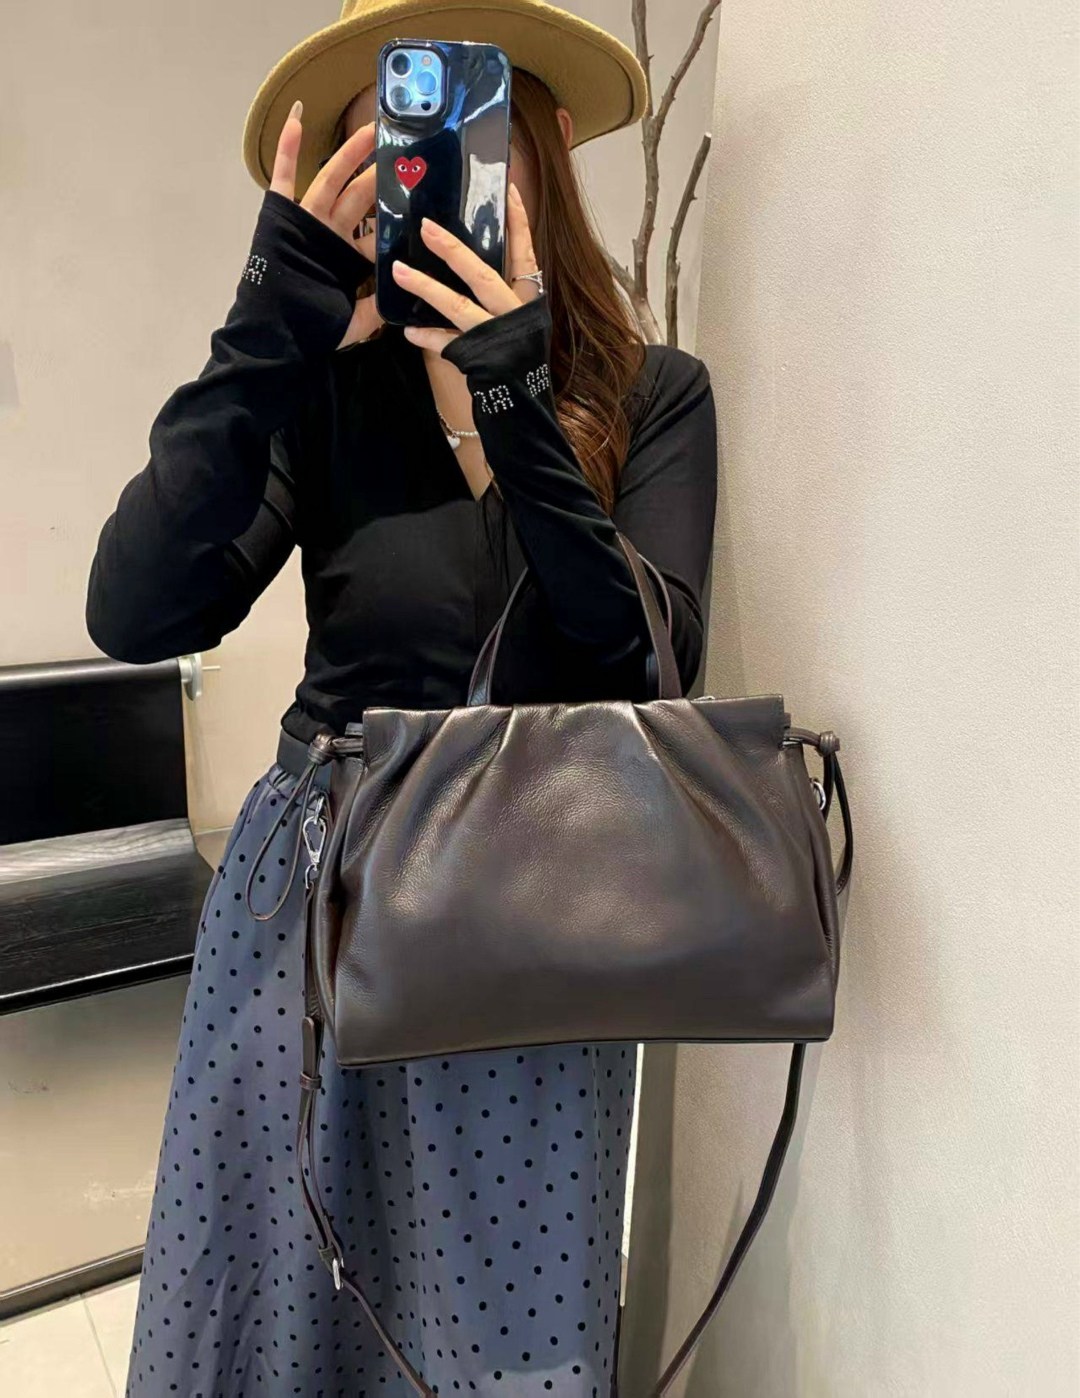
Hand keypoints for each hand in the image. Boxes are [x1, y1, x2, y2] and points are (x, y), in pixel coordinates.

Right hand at [270, 105, 382, 349]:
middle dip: (381, 174)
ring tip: (372, 127)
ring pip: (333, 180)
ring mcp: (307, 222)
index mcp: (347, 256)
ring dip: (351, 154)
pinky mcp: (282, 216)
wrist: (276, 334)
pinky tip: (297, 118)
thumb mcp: (356, 322)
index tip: (419, 194)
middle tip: (404, 149)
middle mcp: (330, 233)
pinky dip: (289, 149)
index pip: (377, 230)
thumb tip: (404, 297)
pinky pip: (285, 178)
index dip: (396, 215)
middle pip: (361, 196)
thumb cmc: (312, 329)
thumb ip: (378, 308)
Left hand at [394, 182, 541, 352]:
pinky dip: (429, 337)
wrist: (526, 401)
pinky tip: (408, 330)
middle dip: (454, 251)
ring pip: (459, 306)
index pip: (525, 252)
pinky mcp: (479, 359)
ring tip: (399, 272)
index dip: (517, 222)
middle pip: (483, 275)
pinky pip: (448, 345)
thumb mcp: (524, 319)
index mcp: (529, 299)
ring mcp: (495, 336)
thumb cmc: (520, 354)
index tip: (507, 188)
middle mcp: (514, 313)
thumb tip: (476, 258)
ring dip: (427, 288)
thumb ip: (509, 290)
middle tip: (426, 227)